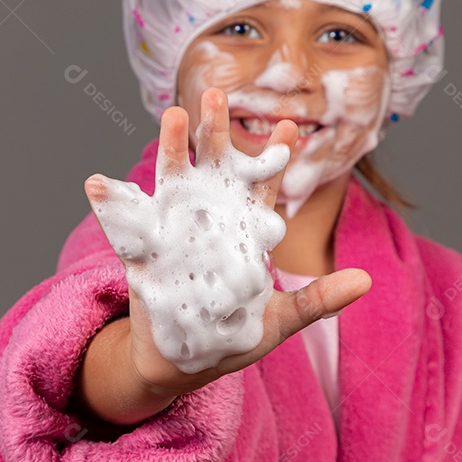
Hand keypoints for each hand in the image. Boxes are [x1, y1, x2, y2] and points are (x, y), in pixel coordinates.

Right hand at [85, 87, 371, 397]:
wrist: (180, 366)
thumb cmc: (232, 341)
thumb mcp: (279, 322)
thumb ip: (317, 300)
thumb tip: (366, 281)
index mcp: (242, 235)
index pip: (261, 188)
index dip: (273, 157)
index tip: (289, 123)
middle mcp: (207, 225)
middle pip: (215, 171)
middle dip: (217, 133)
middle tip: (216, 94)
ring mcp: (173, 237)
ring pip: (173, 185)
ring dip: (173, 152)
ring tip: (171, 116)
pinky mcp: (142, 258)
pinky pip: (124, 229)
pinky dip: (110, 207)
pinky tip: (96, 182)